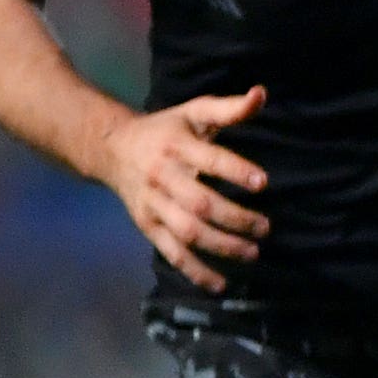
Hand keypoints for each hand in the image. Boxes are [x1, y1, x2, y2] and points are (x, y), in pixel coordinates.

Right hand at [99, 87, 270, 292]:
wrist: (111, 148)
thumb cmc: (166, 129)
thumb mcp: (194, 111)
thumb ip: (229, 108)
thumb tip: (262, 94)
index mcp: (176, 146)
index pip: (208, 159)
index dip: (235, 171)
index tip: (263, 183)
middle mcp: (163, 177)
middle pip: (199, 203)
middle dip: (235, 217)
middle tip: (266, 227)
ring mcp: (153, 205)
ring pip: (187, 232)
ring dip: (221, 246)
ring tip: (253, 252)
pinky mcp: (148, 226)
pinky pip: (171, 253)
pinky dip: (196, 271)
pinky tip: (221, 283)